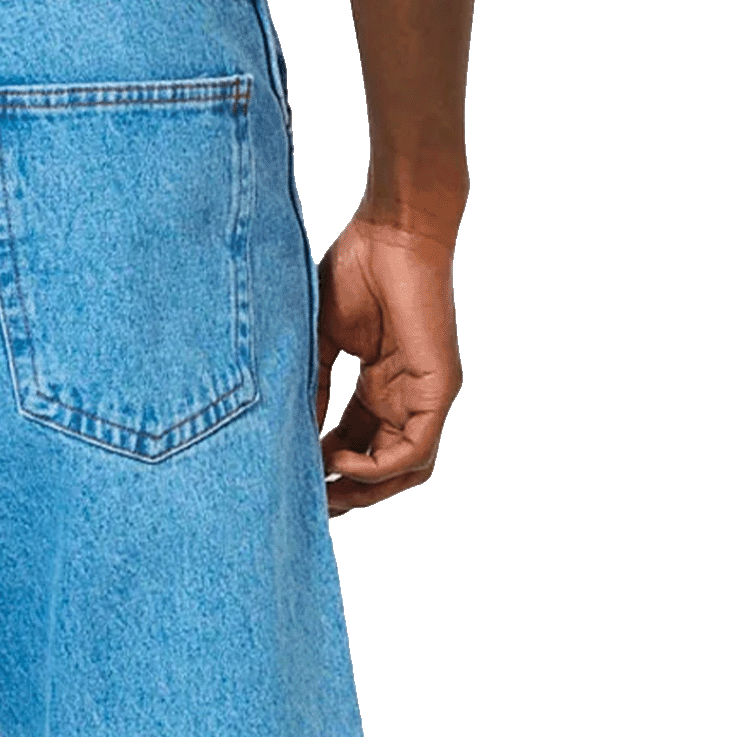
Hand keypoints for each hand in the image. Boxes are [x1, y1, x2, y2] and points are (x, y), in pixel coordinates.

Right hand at [315, 209, 460, 512]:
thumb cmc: (356, 271)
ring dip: (365, 490)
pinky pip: (415, 451)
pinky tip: (341, 463)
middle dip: (348, 491)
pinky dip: (379, 468)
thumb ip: (316, 385)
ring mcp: (427, 396)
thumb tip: (297, 432)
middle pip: (384, 467)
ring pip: (406, 470)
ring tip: (327, 493)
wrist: (392, 232)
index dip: (328, 468)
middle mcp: (407, 397)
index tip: (295, 479)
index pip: (358, 443)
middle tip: (311, 503)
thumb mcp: (322, 339)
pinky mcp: (440, 390)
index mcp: (381, 386)